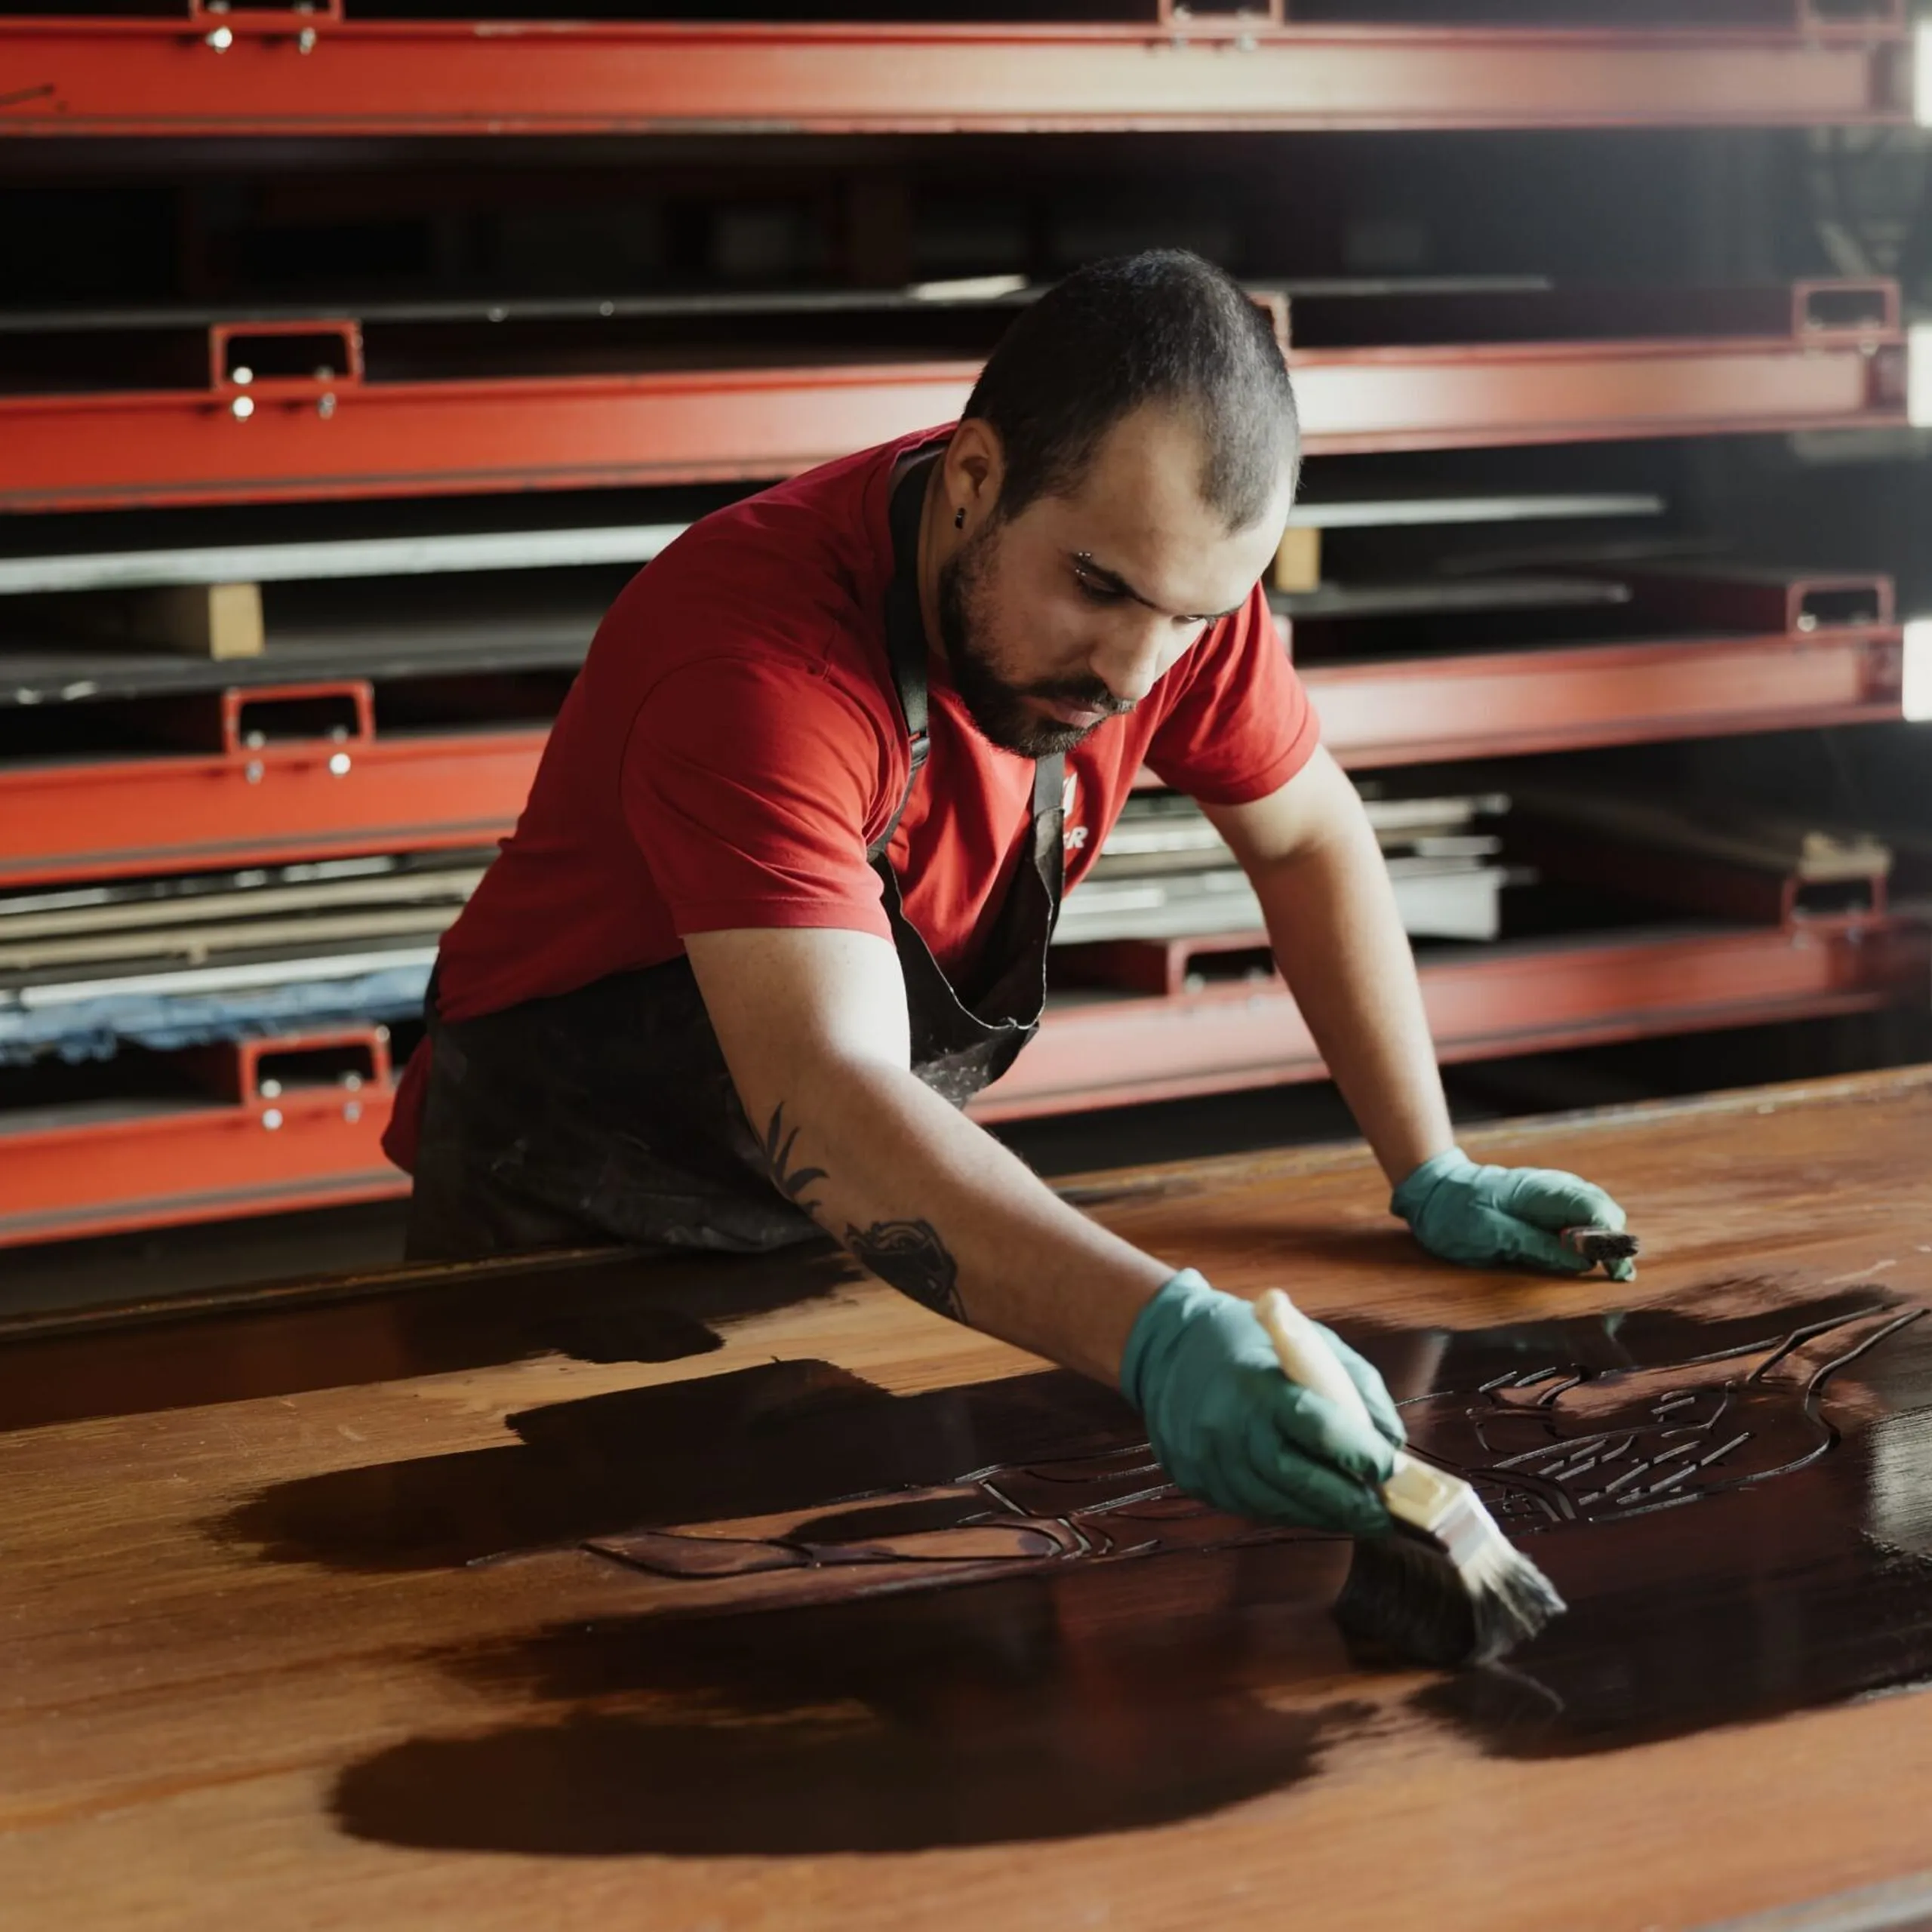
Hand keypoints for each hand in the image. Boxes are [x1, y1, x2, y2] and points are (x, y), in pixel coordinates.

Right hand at [1120, 1270, 1402, 1533]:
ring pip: (1274, 1503)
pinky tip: (1312, 1507)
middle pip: (1296, 1478)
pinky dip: (1289, 1511)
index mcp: (1257, 1384)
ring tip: (1358, 1516)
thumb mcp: (1308, 1339)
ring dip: (1322, 1515)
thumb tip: (1392, 1442)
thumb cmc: (1247, 1341)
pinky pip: (1250, 1506)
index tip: (1391, 1468)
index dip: (1357, 1453)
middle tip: (1385, 1514)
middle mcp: (1226, 1424)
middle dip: (1347, 1502)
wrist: (1167, 1348)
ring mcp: (1206, 1457)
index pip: (1315, 1427)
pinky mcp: (1194, 1479)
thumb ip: (1356, 1386)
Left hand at [1392, 1146, 1633, 1281]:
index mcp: (1538, 1192)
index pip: (1592, 1209)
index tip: (1615, 1271)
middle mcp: (1550, 1187)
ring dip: (1605, 1238)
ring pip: (1594, 1210)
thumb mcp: (1488, 1235)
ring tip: (1610, 1268)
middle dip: (1614, 1242)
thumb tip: (1581, 1261)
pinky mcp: (1543, 1203)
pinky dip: (1589, 1233)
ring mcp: (1548, 1192)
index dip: (1610, 1241)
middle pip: (1601, 1208)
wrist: (1433, 1190)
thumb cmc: (1454, 1213)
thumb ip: (1534, 1244)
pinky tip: (1587, 1254)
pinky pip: (1577, 1213)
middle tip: (1616, 1275)